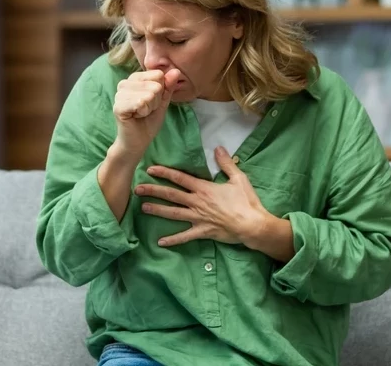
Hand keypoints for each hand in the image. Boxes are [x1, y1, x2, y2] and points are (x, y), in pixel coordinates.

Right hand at [111, 69, 181, 157]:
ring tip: (141, 114)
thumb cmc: (148, 120)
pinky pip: (140, 103)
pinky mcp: (118, 106)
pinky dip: (143, 112)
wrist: (138, 141)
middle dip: (156, 101)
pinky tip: (136, 116)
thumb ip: (168, 86)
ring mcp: (119, 94)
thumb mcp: (163, 101)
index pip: (158, 75)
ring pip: (149, 95)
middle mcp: (124, 83)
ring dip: (149, 108)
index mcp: (135, 78)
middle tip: (146, 110)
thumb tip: (176, 71)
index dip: (160, 92)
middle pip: (155, 85)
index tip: (152, 102)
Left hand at [136, 146, 272, 247]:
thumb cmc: (246, 201)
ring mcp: (198, 218)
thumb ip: (226, 163)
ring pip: (173, 213)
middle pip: (171, 195)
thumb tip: (218, 148)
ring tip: (143, 208)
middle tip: (137, 189)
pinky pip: (185, 236)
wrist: (252, 224)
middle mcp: (197, 202)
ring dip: (157, 210)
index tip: (150, 169)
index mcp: (204, 188)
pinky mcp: (202, 231)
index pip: (180, 178)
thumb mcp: (238, 178)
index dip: (164, 173)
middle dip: (153, 191)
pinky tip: (160, 242)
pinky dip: (172, 240)